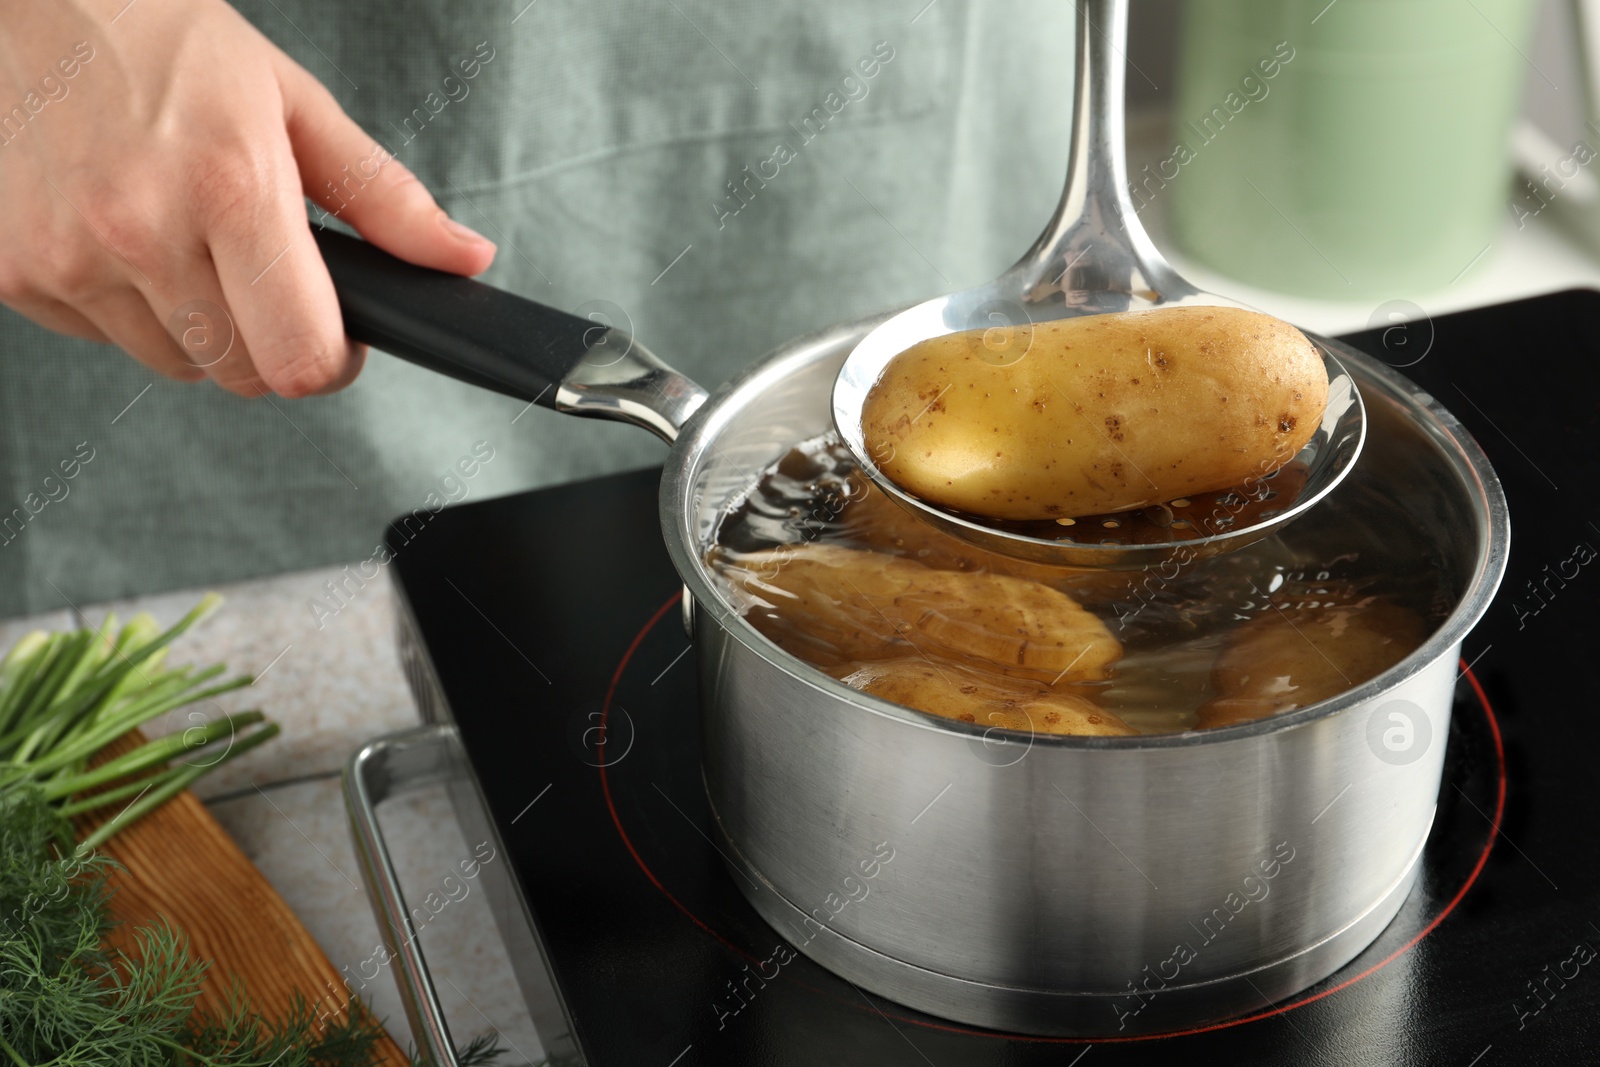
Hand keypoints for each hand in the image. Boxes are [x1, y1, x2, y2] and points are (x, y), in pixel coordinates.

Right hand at [0, 0, 496, 396]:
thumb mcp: (292, 102)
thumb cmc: (161, 38)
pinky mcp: (9, 272)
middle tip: (262, 275)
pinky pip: (100, 337)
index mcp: (230, 187)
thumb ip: (385, 198)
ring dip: (197, 325)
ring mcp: (66, 256)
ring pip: (174, 363)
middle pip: (241, 375)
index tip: (337, 335)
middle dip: (270, 342)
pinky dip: (124, 305)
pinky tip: (120, 233)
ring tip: (183, 235)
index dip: (333, 361)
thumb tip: (465, 259)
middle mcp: (140, 229)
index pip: (300, 359)